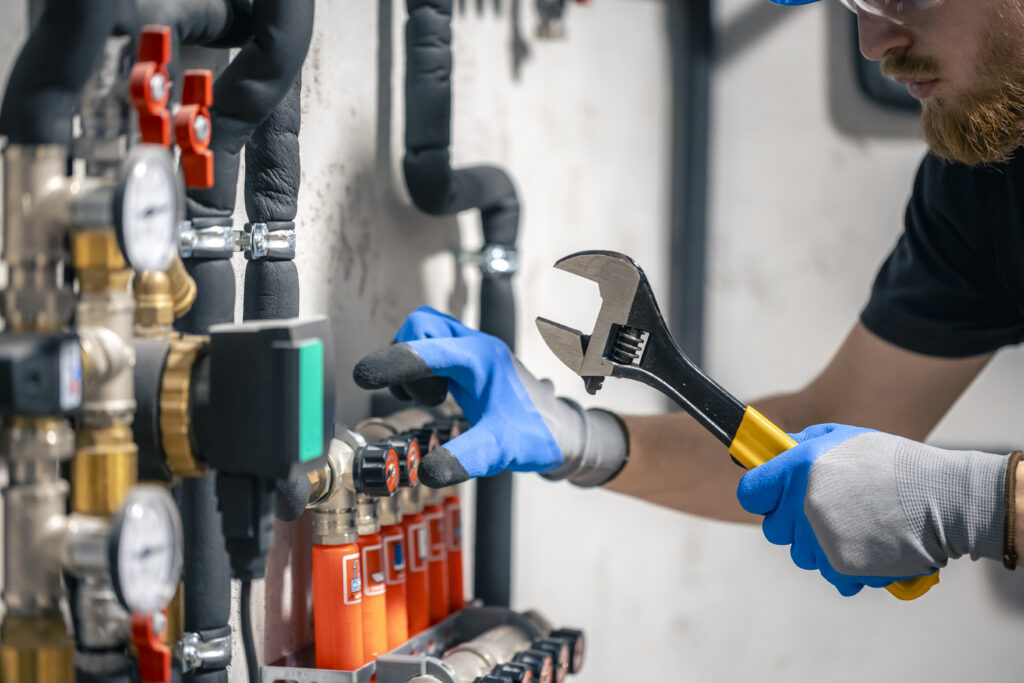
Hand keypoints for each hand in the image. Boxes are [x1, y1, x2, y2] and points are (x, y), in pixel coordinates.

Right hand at [353, 307, 626, 487]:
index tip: (364, 376)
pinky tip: (435, 396)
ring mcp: (472, 351)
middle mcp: (475, 347)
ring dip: (413, 362)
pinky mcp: (469, 361)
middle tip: (420, 396)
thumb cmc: (537, 434)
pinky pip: (433, 348)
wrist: (563, 431)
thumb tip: (426, 471)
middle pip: (422, 326)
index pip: (427, 348)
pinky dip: (422, 367)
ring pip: (426, 333)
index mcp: (481, 360)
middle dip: (405, 359)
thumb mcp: (500, 451)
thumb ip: (465, 459)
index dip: (393, 361)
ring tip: (430, 398)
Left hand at [736, 423, 1008, 595]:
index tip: (774, 495)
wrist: (943, 499)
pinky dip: (844, 567)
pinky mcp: (841, 567)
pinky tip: (867, 547)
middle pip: (773, 529)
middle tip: (825, 510)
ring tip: (855, 526)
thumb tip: (770, 453)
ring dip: (820, 545)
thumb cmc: (893, 465)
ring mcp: (820, 538)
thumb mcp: (841, 437)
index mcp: (798, 467)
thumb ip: (799, 445)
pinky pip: (828, 575)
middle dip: (792, 522)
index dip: (762, 494)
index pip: (750, 492)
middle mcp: (802, 504)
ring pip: (801, 554)